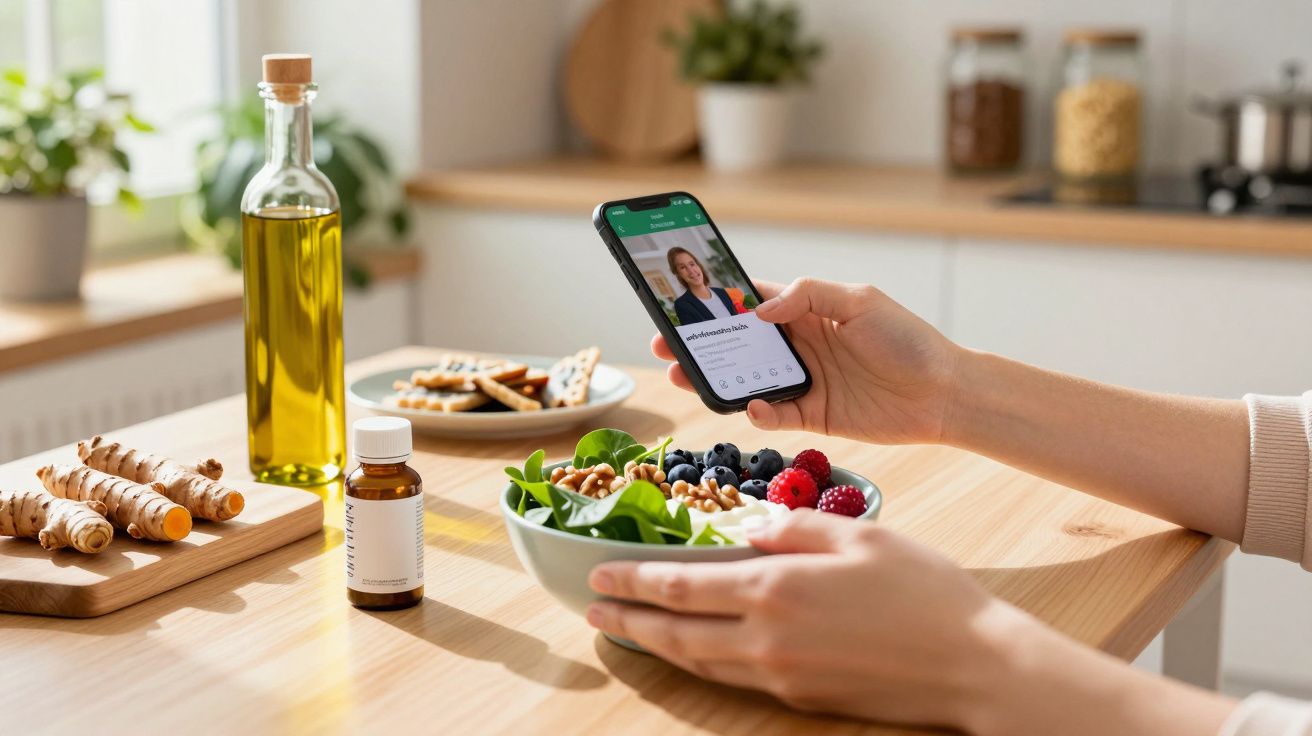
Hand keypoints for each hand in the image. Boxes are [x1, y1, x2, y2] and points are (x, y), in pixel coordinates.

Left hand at [586, 512, 1238, 734]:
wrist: (973, 663)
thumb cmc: (925, 590)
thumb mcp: (861, 534)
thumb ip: (795, 526)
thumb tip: (751, 527)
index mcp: (776, 588)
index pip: (682, 585)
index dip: (634, 580)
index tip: (600, 573)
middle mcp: (766, 638)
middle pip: (676, 632)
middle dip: (628, 619)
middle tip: (594, 610)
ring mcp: (781, 675)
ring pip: (700, 662)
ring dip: (657, 646)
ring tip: (628, 632)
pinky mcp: (802, 698)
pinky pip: (734, 678)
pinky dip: (701, 664)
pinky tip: (695, 652)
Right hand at [653, 278, 959, 443]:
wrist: (944, 394)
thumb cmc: (908, 340)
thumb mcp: (860, 301)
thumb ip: (808, 296)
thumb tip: (759, 311)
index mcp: (807, 311)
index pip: (751, 303)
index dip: (716, 303)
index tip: (681, 302)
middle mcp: (799, 346)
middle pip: (737, 344)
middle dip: (700, 345)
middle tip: (665, 345)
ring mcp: (804, 382)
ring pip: (746, 380)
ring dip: (715, 380)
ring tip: (685, 378)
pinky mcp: (813, 416)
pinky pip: (774, 415)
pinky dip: (758, 412)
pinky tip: (753, 406)